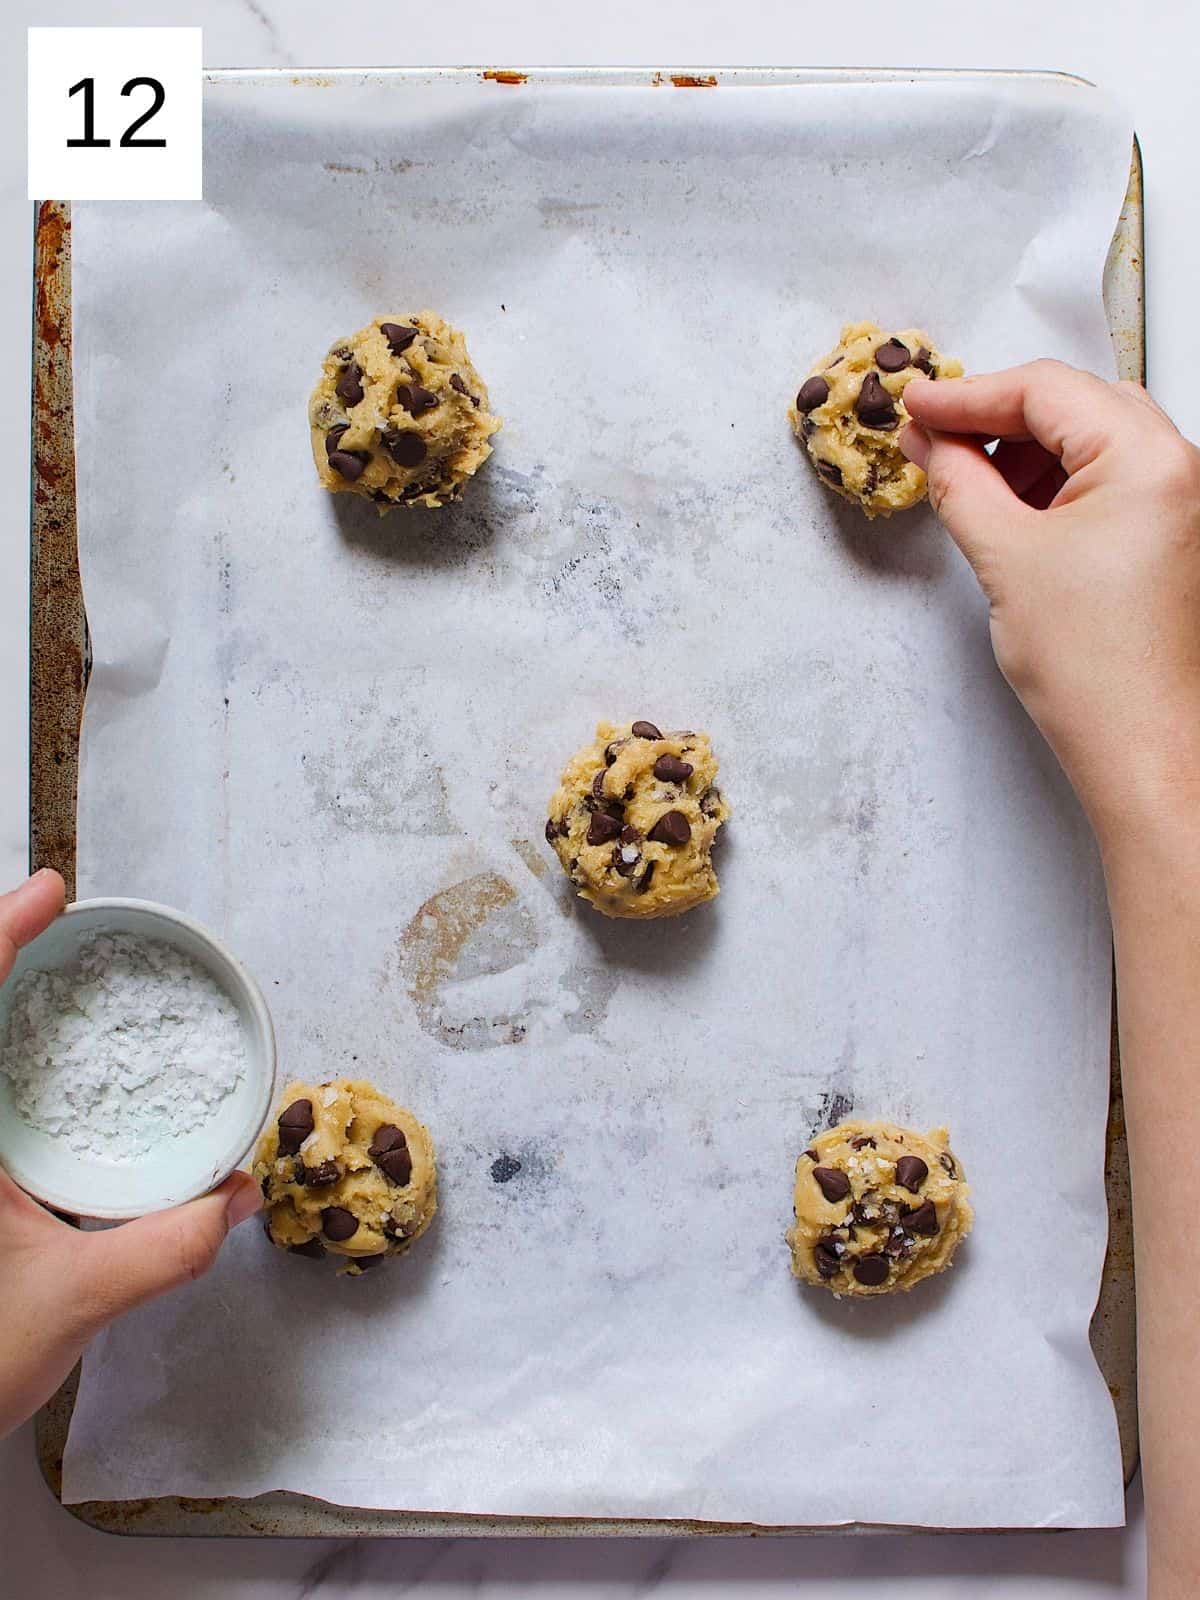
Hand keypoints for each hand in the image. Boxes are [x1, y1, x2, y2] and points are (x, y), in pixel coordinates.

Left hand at [0, 870, 261, 1437]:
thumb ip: (158, 1249)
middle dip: (0, 956)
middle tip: (51, 914)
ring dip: (2, 1006)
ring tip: (45, 970)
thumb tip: (237, 1194)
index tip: (50, 891)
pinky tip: (32, 1064)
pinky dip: (6, 1057)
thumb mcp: (68, 1307)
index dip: (0, 939)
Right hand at [901, 362, 1199, 851]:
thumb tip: (930, 441)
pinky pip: (1103, 482)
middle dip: (996, 417)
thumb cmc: (1096, 669)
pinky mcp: (1167, 536)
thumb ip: (959, 482)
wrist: (1141, 747)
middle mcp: (1177, 469)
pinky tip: (1006, 509)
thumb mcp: (1004, 558)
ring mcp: (1177, 503)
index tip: (917, 402)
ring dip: (1022, 451)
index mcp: (1148, 459)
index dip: (968, 393)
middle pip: (1072, 403)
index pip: (1046, 389)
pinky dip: (1050, 484)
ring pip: (1088, 440)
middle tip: (932, 434)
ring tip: (963, 480)